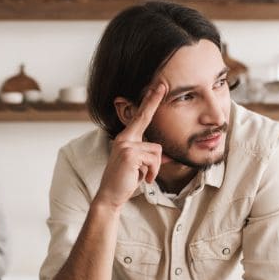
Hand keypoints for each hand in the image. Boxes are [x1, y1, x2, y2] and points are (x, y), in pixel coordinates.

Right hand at [94, 83, 167, 209]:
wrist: (110, 196)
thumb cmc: (125, 181)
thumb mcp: (141, 167)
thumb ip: (151, 158)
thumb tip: (168, 156)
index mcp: (125, 139)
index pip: (140, 117)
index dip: (149, 101)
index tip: (157, 87)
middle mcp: (124, 139)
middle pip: (145, 118)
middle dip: (153, 100)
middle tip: (162, 83)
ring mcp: (125, 145)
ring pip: (157, 150)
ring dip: (155, 167)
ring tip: (143, 176)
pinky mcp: (129, 155)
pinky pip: (154, 160)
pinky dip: (152, 173)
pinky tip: (142, 179)